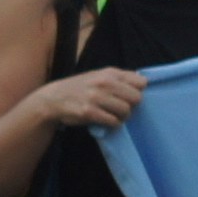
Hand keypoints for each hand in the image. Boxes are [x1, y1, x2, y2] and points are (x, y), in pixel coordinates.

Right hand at [30, 68, 147, 132]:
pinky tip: (106, 121)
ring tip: (114, 115)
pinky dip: (113, 124)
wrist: (54, 98)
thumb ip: (119, 78)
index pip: (141, 82)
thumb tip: (143, 82)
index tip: (131, 96)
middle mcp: (105, 83)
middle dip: (132, 105)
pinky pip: (113, 121)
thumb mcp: (99, 75)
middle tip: (122, 108)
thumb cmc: (81, 87)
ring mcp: (97, 97)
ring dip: (123, 116)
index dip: (139, 91)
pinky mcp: (90, 112)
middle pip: (137, 98)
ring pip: (126, 111)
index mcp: (110, 73)